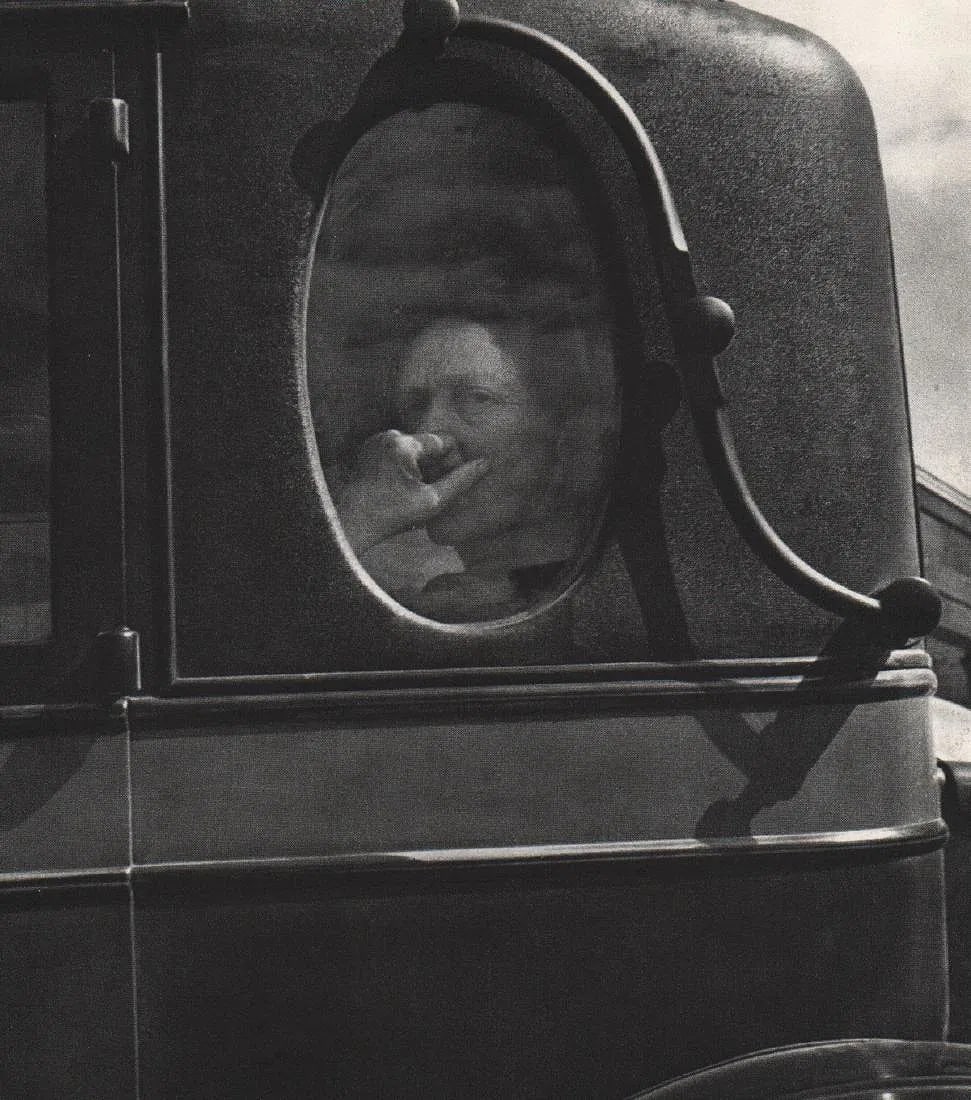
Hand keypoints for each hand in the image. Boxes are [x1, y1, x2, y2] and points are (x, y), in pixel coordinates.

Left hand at [334, 430, 488, 552]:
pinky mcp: (369, 451)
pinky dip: (407, 469)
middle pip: (429, 445)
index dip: (455, 462)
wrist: (353, 524)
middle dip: (438, 467)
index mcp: (404, 444)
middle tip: (436, 493)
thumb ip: (461, 481)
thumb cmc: (392, 515)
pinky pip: (398, 455)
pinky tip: (405, 491)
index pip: (445, 441)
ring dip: (423, 469)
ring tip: (420, 495)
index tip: (451, 484)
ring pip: (415, 451)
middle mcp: (388, 436)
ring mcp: (376, 442)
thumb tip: (484, 463)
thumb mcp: (433, 501)